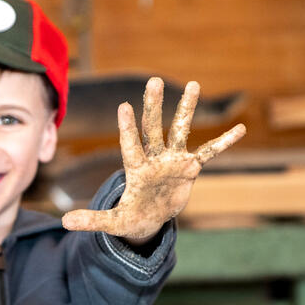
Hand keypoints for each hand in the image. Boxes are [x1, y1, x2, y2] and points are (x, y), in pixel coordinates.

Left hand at [62, 77, 245, 240]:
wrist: (149, 220)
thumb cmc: (130, 218)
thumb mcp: (112, 223)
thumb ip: (92, 220)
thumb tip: (65, 222)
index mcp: (136, 170)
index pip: (131, 146)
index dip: (128, 129)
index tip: (123, 106)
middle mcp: (154, 160)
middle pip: (153, 129)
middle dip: (153, 107)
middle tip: (152, 81)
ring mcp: (172, 161)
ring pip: (180, 131)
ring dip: (186, 110)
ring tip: (193, 84)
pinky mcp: (189, 168)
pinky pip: (210, 153)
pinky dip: (224, 142)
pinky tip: (240, 128)